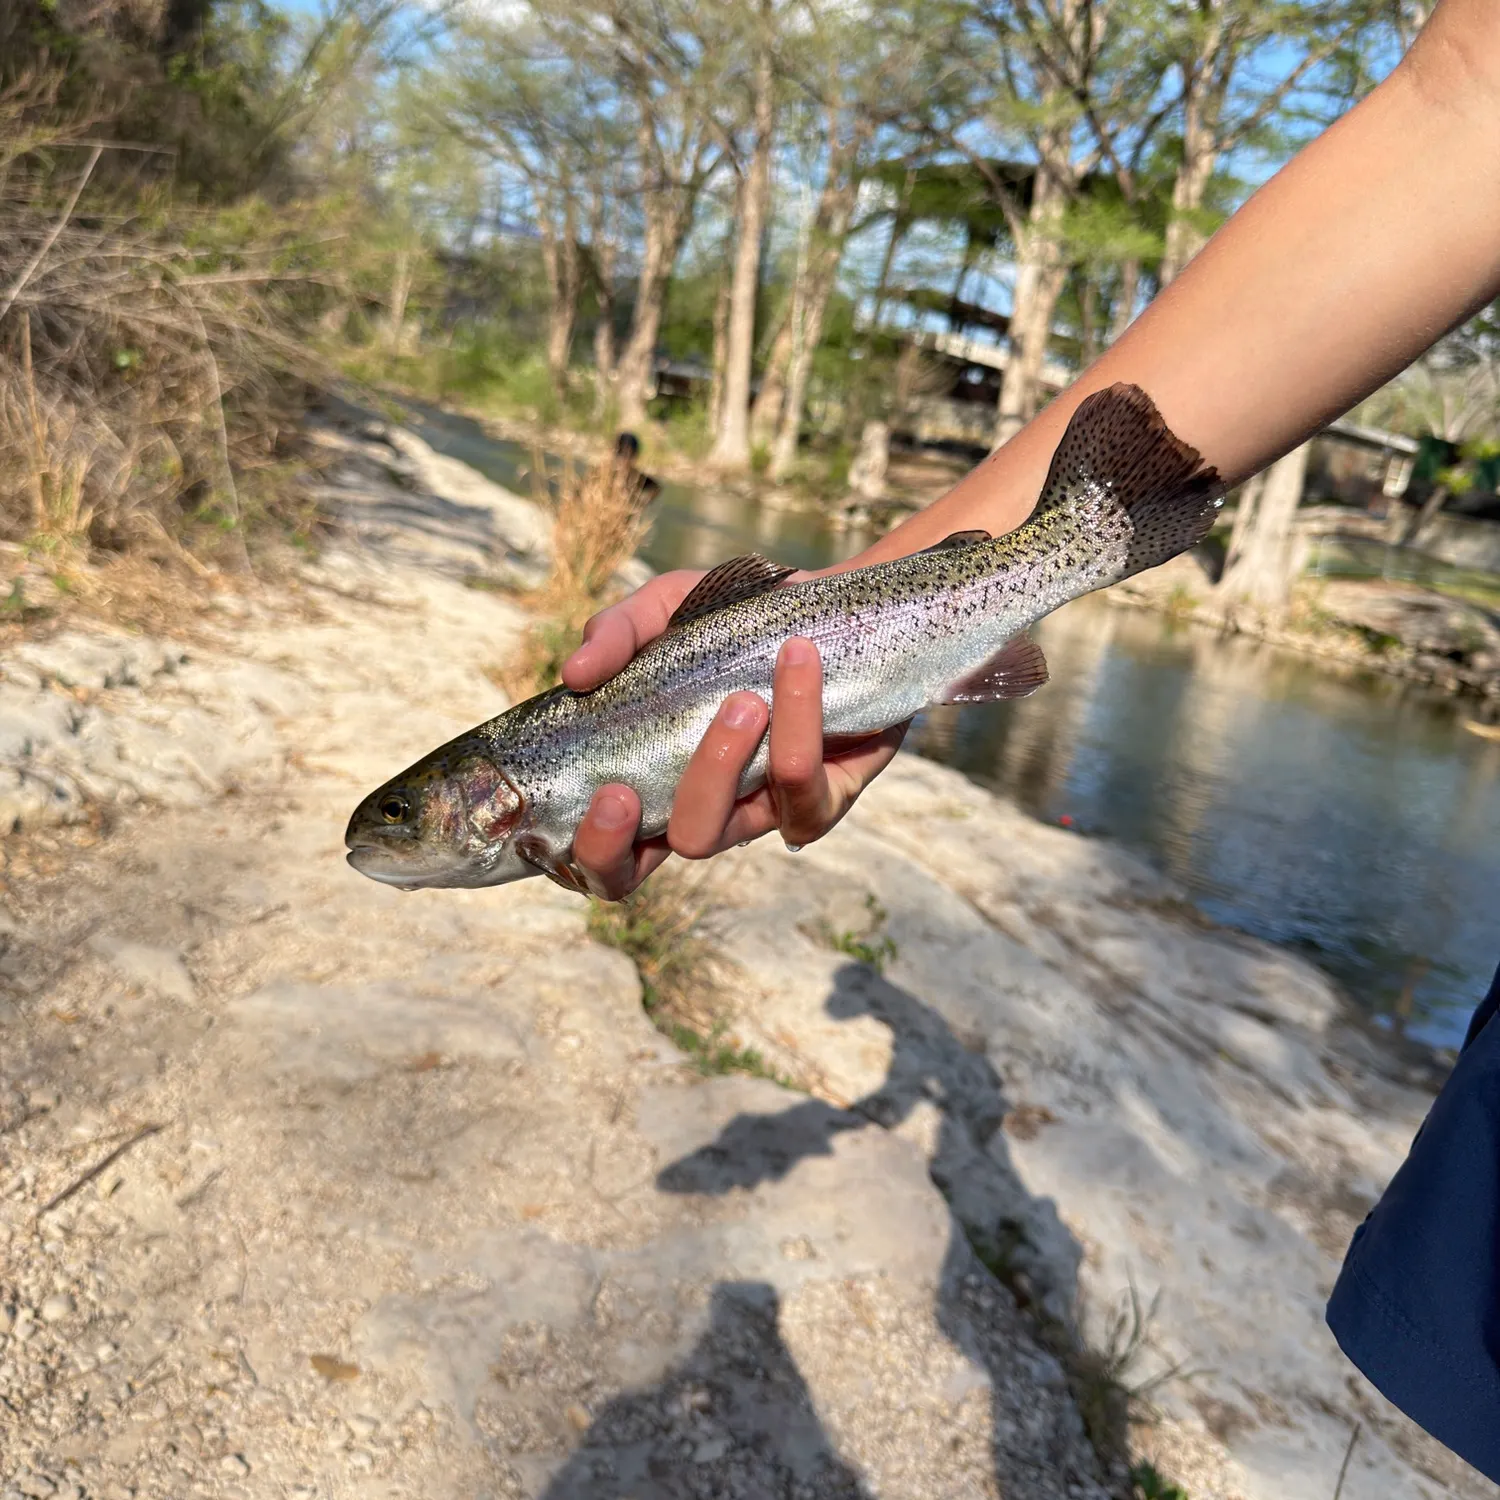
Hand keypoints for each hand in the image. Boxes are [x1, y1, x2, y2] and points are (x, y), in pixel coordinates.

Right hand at [562, 579, 905, 899]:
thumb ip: (618, 632)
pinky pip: (802, 783)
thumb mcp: (668, 610)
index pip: (609, 855)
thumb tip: (575, 673)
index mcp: (657, 781)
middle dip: (622, 840)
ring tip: (743, 698)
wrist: (837, 610)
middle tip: (619, 787)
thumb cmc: (739, 624)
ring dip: (721, 763)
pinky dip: (798, 720)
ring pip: (723, 830)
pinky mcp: (826, 799)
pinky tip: (798, 660)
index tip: (600, 794)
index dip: (593, 850)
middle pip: (643, 870)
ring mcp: (762, 814)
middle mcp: (706, 810)